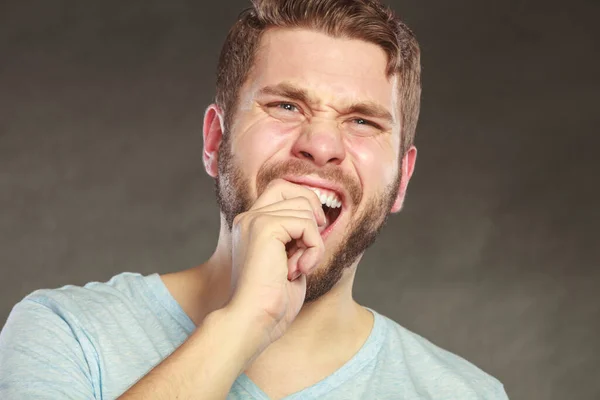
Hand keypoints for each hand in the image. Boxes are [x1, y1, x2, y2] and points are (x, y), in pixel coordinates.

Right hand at [225, 178, 326, 351]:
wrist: (253, 321)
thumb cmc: (272, 303)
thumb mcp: (289, 262)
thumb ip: (297, 237)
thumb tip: (320, 217)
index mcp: (250, 225)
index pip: (282, 189)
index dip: (306, 205)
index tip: (312, 237)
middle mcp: (248, 218)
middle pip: (295, 191)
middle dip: (313, 218)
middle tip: (309, 250)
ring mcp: (254, 220)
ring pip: (305, 208)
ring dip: (313, 241)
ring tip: (298, 268)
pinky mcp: (264, 227)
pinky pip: (307, 224)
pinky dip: (313, 249)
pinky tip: (298, 270)